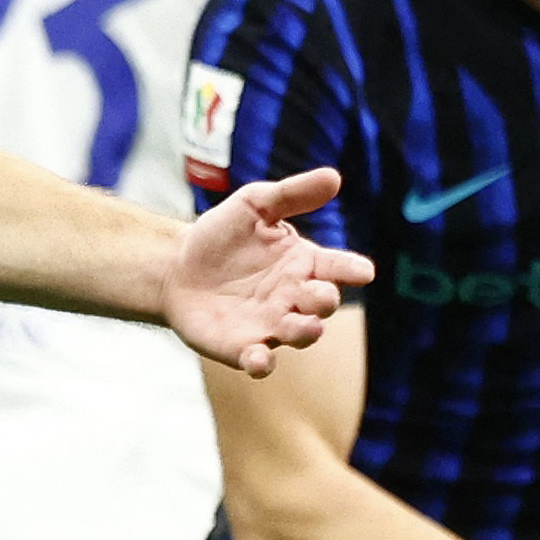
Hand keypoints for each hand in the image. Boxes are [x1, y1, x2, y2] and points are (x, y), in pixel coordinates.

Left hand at [166, 167, 372, 375]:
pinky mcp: (242, 347)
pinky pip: (259, 361)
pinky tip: (258, 358)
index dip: (352, 270)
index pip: (337, 267)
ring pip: (299, 335)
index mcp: (304, 263)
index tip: (364, 272)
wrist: (175, 266)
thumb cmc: (222, 235)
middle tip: (320, 296)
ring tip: (307, 327)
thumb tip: (333, 176)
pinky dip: (261, 363)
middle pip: (322, 304)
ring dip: (305, 332)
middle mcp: (294, 297)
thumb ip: (292, 194)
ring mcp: (270, 325)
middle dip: (325, 302)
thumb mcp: (255, 204)